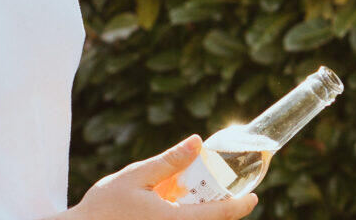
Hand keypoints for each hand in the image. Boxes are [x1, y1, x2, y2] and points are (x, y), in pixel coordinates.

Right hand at [63, 135, 257, 219]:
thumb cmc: (102, 207)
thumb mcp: (136, 177)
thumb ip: (169, 161)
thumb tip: (197, 142)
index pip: (221, 215)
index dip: (242, 206)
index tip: (254, 197)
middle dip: (223, 210)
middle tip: (229, 194)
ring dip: (203, 214)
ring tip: (200, 197)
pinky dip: (185, 217)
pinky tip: (175, 207)